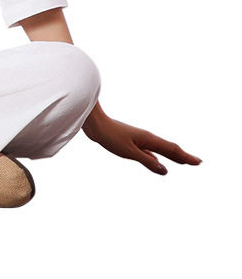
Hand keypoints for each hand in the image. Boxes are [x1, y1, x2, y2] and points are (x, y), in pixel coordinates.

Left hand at [84, 114, 201, 173]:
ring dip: (171, 155)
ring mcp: (138, 139)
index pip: (171, 149)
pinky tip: (156, 160)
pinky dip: (157, 156)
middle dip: (182, 156)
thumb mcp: (129, 151)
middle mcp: (146, 138)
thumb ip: (147, 160)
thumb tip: (165, 170)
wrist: (94, 124)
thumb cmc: (110, 136)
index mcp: (148, 139)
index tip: (198, 162)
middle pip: (168, 148)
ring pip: (159, 149)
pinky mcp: (130, 142)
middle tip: (197, 162)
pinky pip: (149, 151)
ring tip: (181, 160)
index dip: (185, 156)